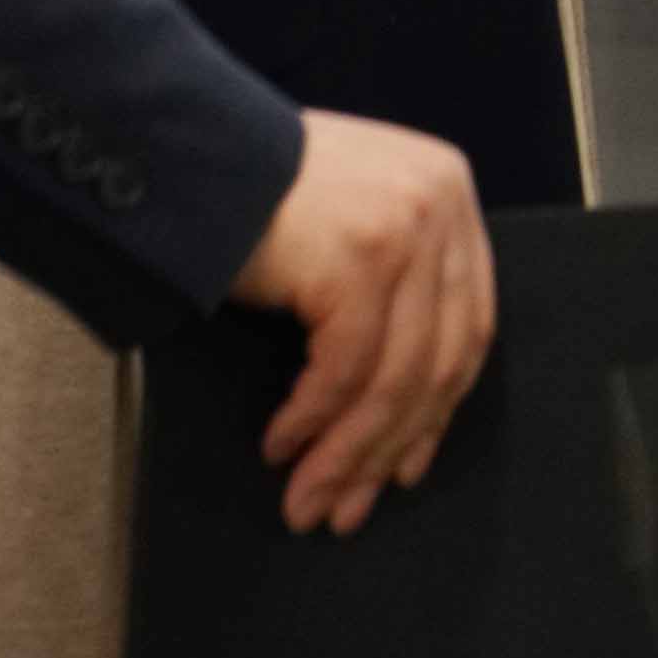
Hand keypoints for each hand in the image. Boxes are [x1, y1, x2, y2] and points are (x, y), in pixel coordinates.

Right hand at [228, 109, 494, 532]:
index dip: (436, 410)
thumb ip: (397, 278)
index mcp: (451, 193)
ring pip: (393, 379)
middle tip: (348, 506)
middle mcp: (443, 205)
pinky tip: (282, 444)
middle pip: (436, 361)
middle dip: (387, 449)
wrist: (192, 150)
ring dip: (346, 453)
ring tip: (309, 498)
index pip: (465, 326)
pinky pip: (344, 370)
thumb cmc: (259, 189)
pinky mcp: (360, 259)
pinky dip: (313, 419)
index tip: (406, 466)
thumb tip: (406, 407)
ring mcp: (407, 230)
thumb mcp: (355, 214)